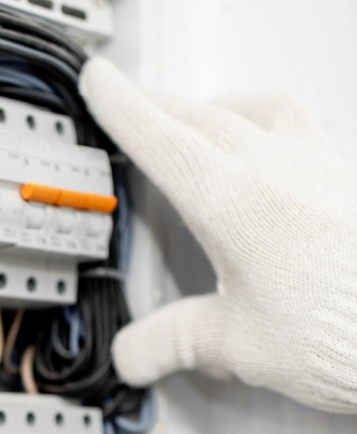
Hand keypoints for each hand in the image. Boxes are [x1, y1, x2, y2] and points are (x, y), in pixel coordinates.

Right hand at [80, 57, 356, 411]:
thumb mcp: (237, 345)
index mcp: (234, 200)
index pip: (161, 140)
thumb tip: (137, 353)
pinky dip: (270, 129)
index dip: (122, 108)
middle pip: (204, 116)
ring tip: (204, 118)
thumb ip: (177, 341)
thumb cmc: (344, 331)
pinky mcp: (351, 180)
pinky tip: (274, 151)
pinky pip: (304, 130)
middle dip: (160, 106)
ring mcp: (322, 167)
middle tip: (134, 103)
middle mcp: (279, 168)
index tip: (100, 80)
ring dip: (221, 107)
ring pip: (259, 111)